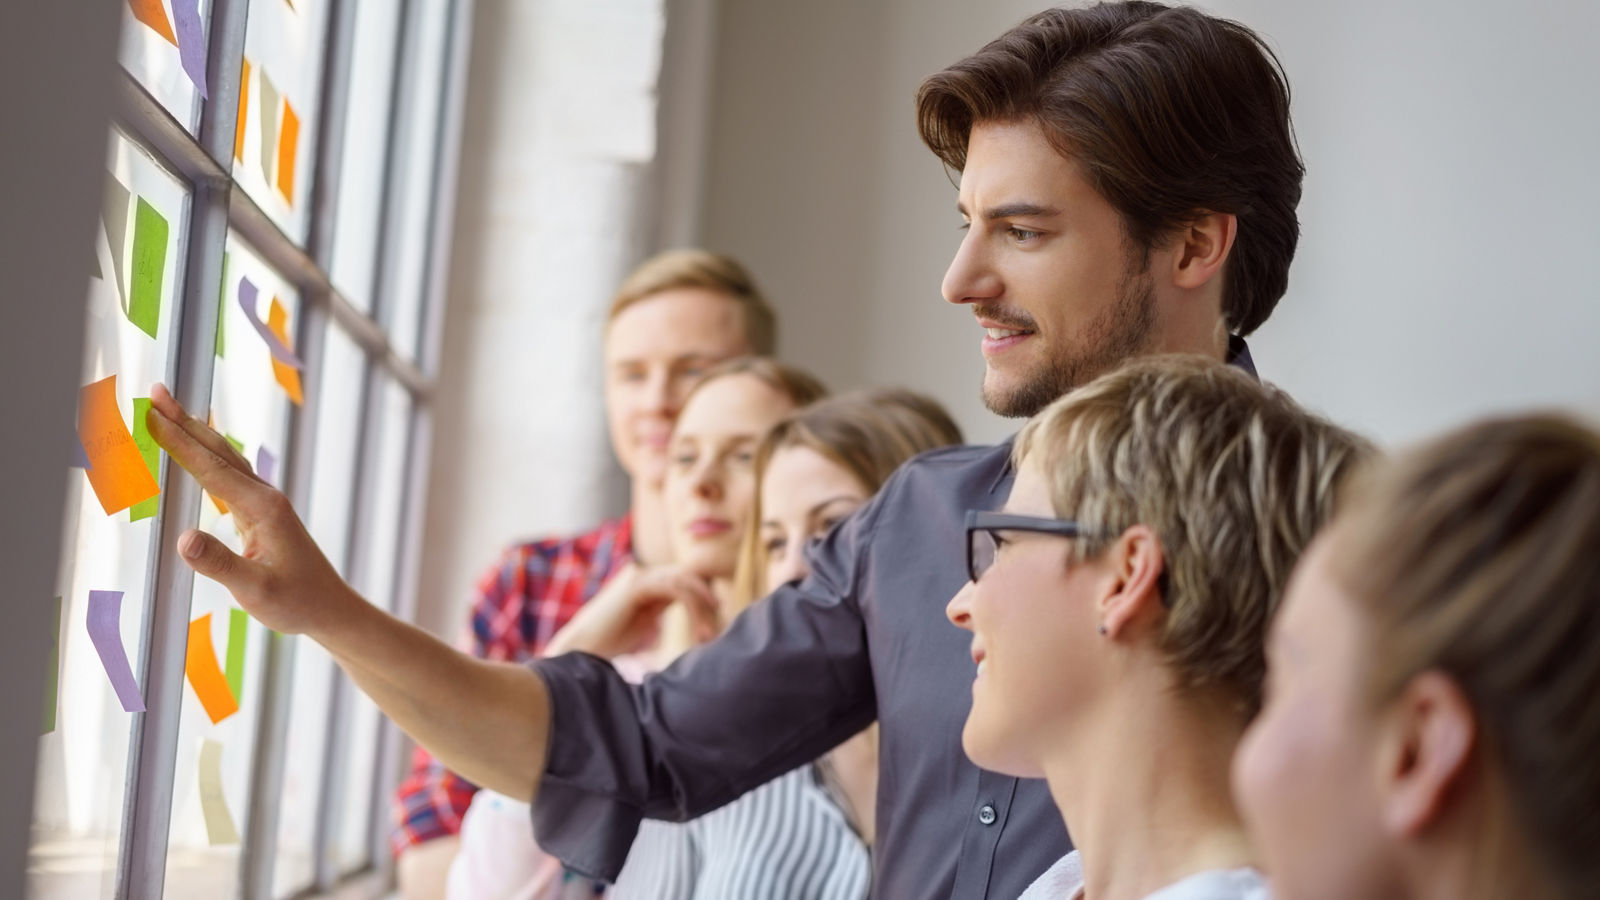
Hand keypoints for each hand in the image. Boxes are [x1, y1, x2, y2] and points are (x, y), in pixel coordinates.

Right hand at [146, 383, 358, 634]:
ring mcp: (265, 504)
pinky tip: (202, 451)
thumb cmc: (297, 602)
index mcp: (263, 508)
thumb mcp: (255, 590)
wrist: (330, 610)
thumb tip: (183, 538)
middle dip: (186, 421)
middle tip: (157, 391)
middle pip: (219, 451)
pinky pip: (230, 475)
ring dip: (197, 433)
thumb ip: (220, 564)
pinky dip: (210, 457)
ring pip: (225, 459)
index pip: (211, 468)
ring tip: (170, 411)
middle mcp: (265, 498)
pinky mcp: (262, 514)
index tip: (152, 415)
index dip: (179, 441)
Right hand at [544, 562, 718, 658]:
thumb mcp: (644, 622)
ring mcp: (640, 576)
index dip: (704, 593)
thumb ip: (661, 609)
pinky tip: (698, 628)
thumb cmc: (609, 641)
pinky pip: (675, 588)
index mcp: (647, 582)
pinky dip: (692, 606)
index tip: (716, 618)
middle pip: (688, 575)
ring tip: (707, 634)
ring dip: (702, 605)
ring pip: (684, 581)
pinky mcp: (638, 585)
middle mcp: (644, 574)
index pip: (684, 578)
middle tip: (718, 624)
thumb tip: (690, 611)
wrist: (582, 647)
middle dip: (707, 597)